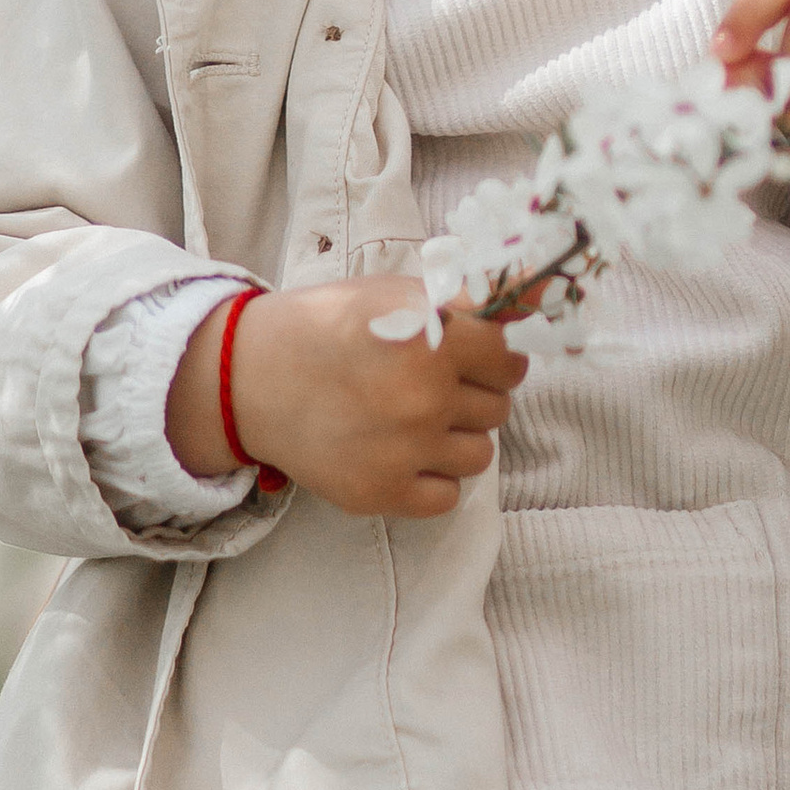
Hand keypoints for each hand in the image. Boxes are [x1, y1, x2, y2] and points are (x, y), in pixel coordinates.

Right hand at [168, 280, 526, 517]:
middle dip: (472, 396)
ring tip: (410, 419)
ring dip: (454, 439)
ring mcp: (404, 449)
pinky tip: (399, 453)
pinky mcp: (381, 491)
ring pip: (479, 455)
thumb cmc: (328, 329)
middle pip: (498, 408)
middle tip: (426, 385)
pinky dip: (431, 479)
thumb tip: (541, 296)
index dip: (494, 356)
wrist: (248, 378)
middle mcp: (424, 396)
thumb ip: (469, 301)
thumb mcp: (396, 294)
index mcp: (433, 338)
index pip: (510, 358)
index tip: (472, 357)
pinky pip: (448, 496)